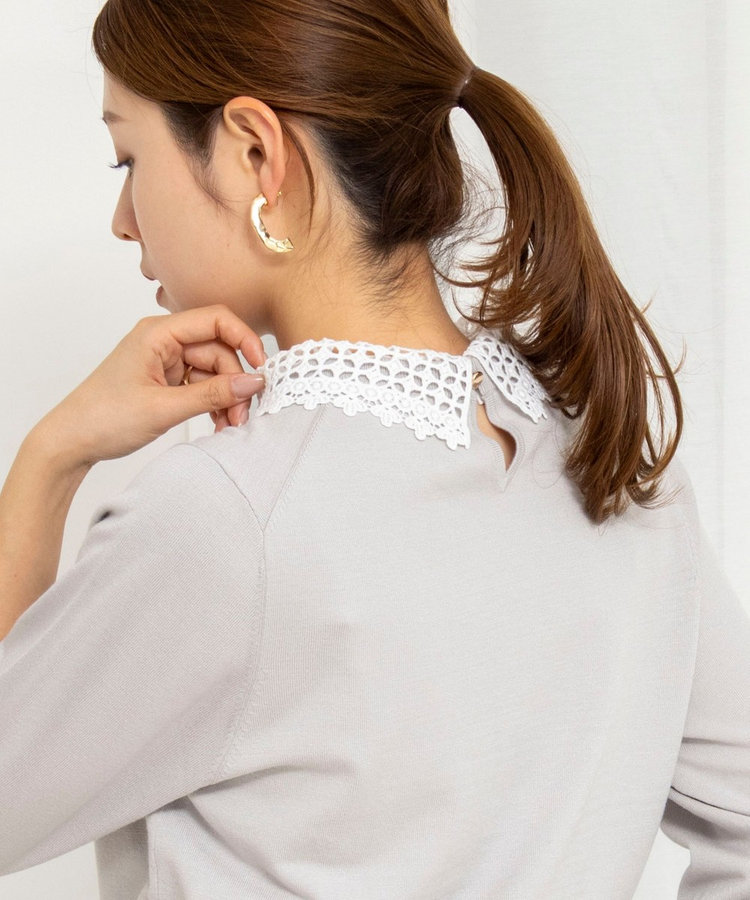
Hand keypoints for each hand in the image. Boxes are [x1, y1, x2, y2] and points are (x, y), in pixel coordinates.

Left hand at [32, 305, 267, 468]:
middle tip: (241, 416)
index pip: (215, 320)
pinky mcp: (166, 382)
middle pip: (218, 351)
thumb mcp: (164, 408)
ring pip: (213, 372)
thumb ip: (212, 394)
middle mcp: (163, 342)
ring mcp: (165, 362)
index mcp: (158, 333)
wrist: (71, 442)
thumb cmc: (103, 418)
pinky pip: (202, 386)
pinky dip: (213, 404)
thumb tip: (253, 382)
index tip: (261, 369)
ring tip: (229, 425)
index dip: (244, 340)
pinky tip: (218, 423)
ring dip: (226, 398)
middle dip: (234, 383)